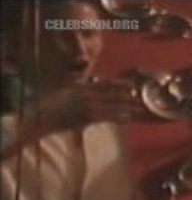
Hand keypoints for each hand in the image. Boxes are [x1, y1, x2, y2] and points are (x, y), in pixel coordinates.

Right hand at [22, 81, 140, 135]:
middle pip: (113, 94)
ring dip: (127, 107)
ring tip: (138, 109)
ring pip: (113, 106)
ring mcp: (88, 105)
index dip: (120, 83)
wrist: (43, 116)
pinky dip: (119, 117)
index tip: (132, 84)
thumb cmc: (52, 104)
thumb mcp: (66, 89)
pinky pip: (108, 117)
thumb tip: (88, 81)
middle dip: (127, 96)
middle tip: (139, 98)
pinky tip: (128, 119)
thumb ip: (78, 84)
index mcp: (82, 86)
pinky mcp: (88, 117)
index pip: (106, 83)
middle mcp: (87, 94)